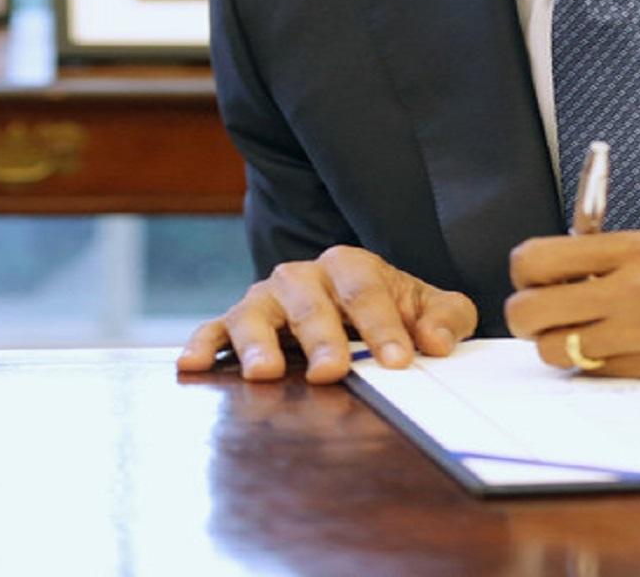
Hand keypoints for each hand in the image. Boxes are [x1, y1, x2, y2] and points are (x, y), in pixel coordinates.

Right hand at [175, 245, 476, 383]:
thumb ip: (446, 318)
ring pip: (256, 314)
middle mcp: (303, 276)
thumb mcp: (432, 309)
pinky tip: (193, 365)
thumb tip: (435, 341)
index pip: (368, 292)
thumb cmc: (395, 311)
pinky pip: (215, 329)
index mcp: (352, 266)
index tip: (399, 361)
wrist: (357, 309)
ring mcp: (267, 298)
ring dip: (259, 344)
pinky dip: (203, 344)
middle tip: (332, 371)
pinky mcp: (237, 322)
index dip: (384, 327)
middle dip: (322, 338)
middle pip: (310, 303)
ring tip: (264, 374)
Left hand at [503, 233, 639, 378]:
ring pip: (556, 354)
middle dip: (528, 318)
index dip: (524, 274)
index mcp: (637, 247)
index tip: (537, 278)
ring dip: (560, 349)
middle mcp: (633, 290)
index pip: (537, 260)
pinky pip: (599, 377)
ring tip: (588, 338)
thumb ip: (621, 258)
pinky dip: (596, 370)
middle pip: (530, 312)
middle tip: (550, 316)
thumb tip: (566, 273)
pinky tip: (623, 354)